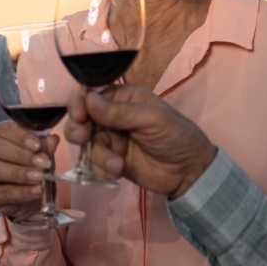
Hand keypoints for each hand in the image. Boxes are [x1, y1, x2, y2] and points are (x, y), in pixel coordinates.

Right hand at [0, 121, 59, 223]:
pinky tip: (36, 191)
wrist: (28, 197)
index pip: (3, 129)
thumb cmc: (31, 168)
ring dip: (18, 173)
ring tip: (39, 177)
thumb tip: (53, 139)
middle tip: (42, 163)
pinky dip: (21, 192)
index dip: (20, 136)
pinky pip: (1, 192)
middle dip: (20, 155)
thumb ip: (45, 147)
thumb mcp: (42, 155)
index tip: (37, 145)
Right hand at [66, 85, 216, 198]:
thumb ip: (120, 112)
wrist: (189, 172)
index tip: (78, 114)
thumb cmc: (176, 136)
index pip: (91, 93)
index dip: (79, 102)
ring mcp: (111, 139)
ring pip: (85, 143)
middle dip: (77, 128)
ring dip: (96, 154)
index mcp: (124, 97)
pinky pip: (93, 163)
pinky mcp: (111, 161)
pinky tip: (117, 172)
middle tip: (83, 137)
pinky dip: (101, 169)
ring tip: (114, 163)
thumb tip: (89, 99)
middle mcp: (112, 116)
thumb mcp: (151, 118)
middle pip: (80, 117)